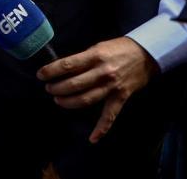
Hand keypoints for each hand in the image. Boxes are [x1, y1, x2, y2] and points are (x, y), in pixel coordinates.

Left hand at [37, 37, 158, 142]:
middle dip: (57, 88)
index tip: (41, 75)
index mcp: (94, 56)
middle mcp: (102, 72)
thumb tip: (62, 68)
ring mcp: (112, 87)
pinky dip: (102, 129)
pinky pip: (110, 116)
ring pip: (86, 99)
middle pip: (74, 84)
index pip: (67, 65)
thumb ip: (82, 58)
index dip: (51, 71)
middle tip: (49, 89)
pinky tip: (92, 139)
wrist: (146, 54)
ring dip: (69, 102)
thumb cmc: (118, 48)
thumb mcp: (97, 47)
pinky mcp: (121, 97)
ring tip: (58, 101)